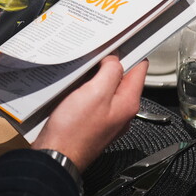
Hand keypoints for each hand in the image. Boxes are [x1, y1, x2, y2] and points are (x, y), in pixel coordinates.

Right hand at [31, 56, 146, 170]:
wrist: (56, 155)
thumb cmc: (74, 130)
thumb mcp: (95, 93)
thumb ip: (110, 72)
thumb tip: (114, 60)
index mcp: (127, 103)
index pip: (140, 69)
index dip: (131, 51)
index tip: (121, 40)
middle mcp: (121, 111)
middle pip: (122, 78)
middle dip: (110, 64)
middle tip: (97, 53)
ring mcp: (106, 118)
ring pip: (106, 88)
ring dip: (96, 77)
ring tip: (84, 69)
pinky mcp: (91, 122)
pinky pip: (93, 99)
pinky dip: (86, 89)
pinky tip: (75, 87)